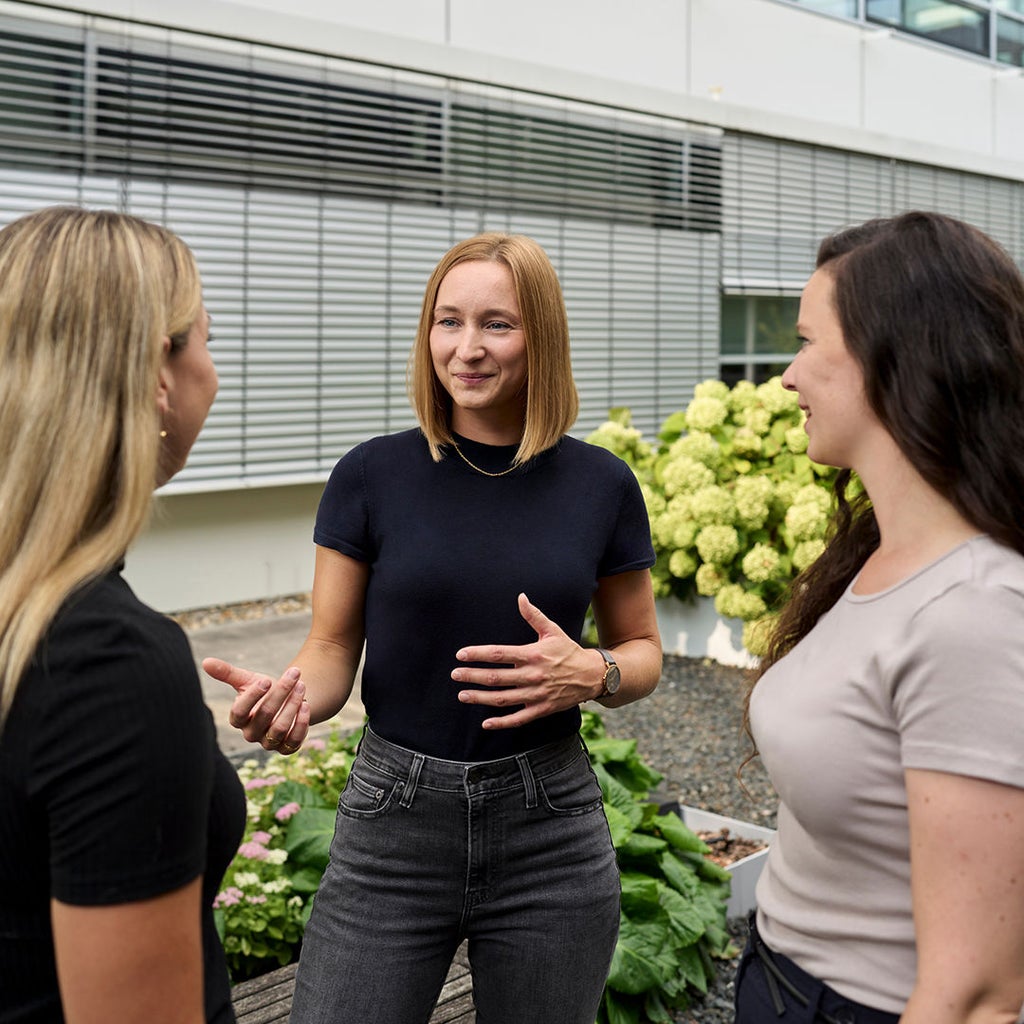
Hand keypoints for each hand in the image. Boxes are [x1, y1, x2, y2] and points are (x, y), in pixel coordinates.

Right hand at [202, 657, 309, 754]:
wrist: (286, 702)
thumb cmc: (264, 691)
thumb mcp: (246, 680)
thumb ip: (227, 673)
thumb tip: (205, 661)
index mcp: (239, 719)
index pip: (239, 712)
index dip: (252, 697)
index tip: (266, 679)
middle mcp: (251, 734)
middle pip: (264, 716)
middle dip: (281, 693)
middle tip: (294, 674)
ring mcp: (269, 743)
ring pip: (279, 729)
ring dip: (292, 706)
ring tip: (301, 685)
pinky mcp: (286, 747)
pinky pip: (293, 741)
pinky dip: (301, 724)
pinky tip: (306, 705)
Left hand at [451, 593, 602, 729]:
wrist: (592, 675)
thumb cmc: (568, 651)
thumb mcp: (552, 631)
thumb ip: (533, 615)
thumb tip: (520, 597)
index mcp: (533, 654)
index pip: (499, 654)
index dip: (478, 654)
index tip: (460, 655)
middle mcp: (533, 675)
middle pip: (496, 677)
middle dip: (472, 676)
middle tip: (455, 675)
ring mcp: (537, 694)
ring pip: (503, 698)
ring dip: (480, 698)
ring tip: (462, 695)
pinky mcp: (541, 709)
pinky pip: (518, 719)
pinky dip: (501, 723)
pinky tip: (485, 723)